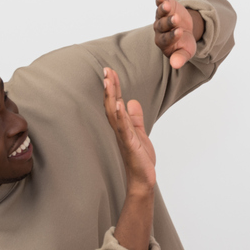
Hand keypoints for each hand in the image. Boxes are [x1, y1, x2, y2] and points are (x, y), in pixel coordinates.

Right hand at [103, 67, 155, 188]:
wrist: (142, 178)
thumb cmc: (139, 159)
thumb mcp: (139, 133)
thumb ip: (135, 118)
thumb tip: (132, 102)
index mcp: (122, 125)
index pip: (115, 102)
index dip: (113, 87)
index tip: (110, 71)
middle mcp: (119, 129)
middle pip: (111, 104)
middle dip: (109, 87)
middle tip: (106, 70)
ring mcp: (123, 136)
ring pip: (114, 114)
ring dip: (111, 97)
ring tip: (109, 81)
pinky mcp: (130, 144)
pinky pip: (124, 128)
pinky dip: (121, 116)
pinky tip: (119, 104)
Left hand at [153, 0, 203, 68]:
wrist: (185, 31)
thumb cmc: (184, 44)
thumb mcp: (186, 52)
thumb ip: (180, 58)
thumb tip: (175, 65)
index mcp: (163, 42)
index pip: (165, 39)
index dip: (172, 36)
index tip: (180, 32)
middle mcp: (160, 30)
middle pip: (161, 25)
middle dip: (168, 22)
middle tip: (176, 19)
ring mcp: (161, 17)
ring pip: (160, 13)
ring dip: (163, 9)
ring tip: (167, 6)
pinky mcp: (164, 7)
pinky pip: (160, 3)